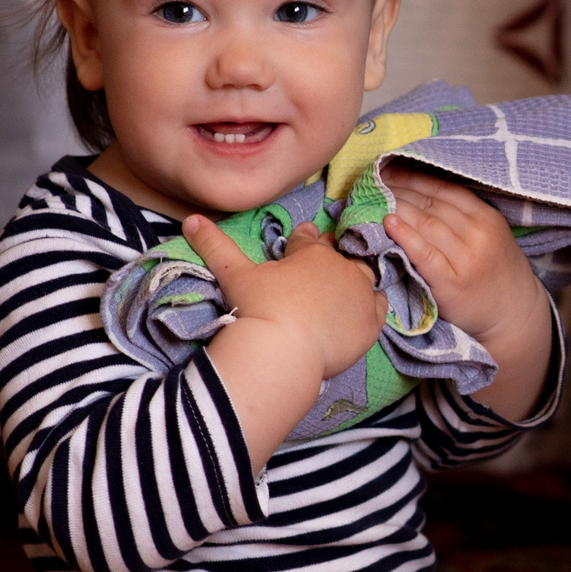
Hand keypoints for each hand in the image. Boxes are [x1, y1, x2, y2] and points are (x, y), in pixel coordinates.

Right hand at [184, 216, 386, 379]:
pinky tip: (362, 309)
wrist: (283, 351)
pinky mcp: (371, 323)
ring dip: (353, 280)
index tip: (299, 243)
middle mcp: (342, 268)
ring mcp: (360, 294)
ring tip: (340, 290)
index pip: (309, 239)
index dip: (302, 241)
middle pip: (339, 257)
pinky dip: (372, 305)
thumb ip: (215, 245)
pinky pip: (380, 305)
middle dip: (330, 259)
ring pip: (363, 277)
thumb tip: (190, 220)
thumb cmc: (259, 308)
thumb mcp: (234, 275)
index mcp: (313, 253)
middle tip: (319, 272)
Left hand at [383, 169, 543, 344]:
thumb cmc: (495, 271)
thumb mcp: (489, 235)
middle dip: (399, 190)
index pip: (444, 189)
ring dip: (397, 208)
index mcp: (487, 217)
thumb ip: (461, 216)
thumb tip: (415, 191)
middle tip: (372, 182)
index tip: (388, 170)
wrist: (513, 313)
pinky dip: (405, 236)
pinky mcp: (452, 283)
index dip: (413, 177)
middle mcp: (479, 235)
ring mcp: (466, 260)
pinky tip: (388, 223)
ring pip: (426, 224)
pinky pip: (424, 254)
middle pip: (431, 205)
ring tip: (373, 199)